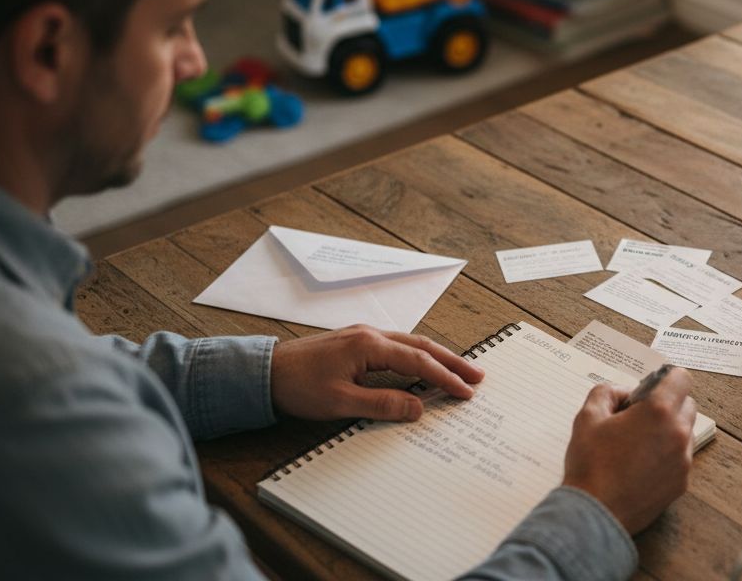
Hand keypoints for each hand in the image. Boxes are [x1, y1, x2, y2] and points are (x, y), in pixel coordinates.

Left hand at [270, 325, 483, 421]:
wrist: (263, 372)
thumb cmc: (297, 386)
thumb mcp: (340, 402)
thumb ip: (382, 404)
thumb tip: (418, 408)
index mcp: (369, 345)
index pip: (418, 362)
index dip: (445, 378)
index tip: (466, 392)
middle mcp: (370, 335)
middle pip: (421, 346)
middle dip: (451, 361)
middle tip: (478, 375)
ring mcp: (362, 336)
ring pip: (410, 344)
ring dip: (436, 357)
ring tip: (459, 370)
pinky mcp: (355, 343)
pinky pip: (396, 347)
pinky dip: (417, 357)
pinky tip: (423, 367)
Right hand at [562, 368, 696, 533]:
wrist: (594, 513)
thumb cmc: (589, 464)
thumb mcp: (587, 417)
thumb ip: (607, 392)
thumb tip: (623, 393)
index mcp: (658, 411)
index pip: (681, 378)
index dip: (665, 379)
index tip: (649, 390)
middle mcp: (678, 434)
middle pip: (687, 405)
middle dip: (667, 405)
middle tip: (637, 417)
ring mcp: (683, 461)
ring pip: (685, 433)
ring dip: (668, 431)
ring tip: (637, 444)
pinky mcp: (681, 483)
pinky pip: (680, 459)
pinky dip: (666, 456)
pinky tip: (640, 466)